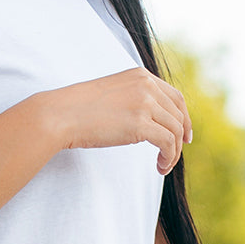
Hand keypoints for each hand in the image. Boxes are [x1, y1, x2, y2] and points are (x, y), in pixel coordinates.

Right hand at [44, 68, 192, 175]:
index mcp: (140, 76)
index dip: (184, 118)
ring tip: (163, 166)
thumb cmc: (77, 110)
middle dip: (179, 139)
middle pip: (178, 115)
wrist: (60, 115)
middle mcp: (146, 86)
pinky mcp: (140, 124)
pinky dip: (168, 157)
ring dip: (173, 152)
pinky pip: (167, 142)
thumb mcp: (110, 96)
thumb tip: (142, 121)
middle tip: (171, 157)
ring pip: (175, 130)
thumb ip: (130, 101)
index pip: (175, 97)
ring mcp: (144, 103)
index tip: (184, 136)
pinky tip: (159, 166)